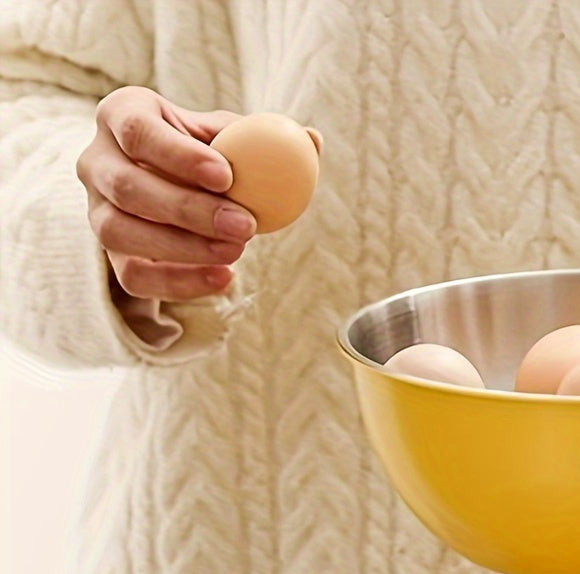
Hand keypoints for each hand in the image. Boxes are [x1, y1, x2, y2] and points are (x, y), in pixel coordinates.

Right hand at [76, 87, 253, 301]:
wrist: (185, 189)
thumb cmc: (212, 154)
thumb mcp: (234, 136)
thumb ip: (268, 138)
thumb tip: (312, 141)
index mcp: (122, 114)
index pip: (137, 132)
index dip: (179, 156)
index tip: (227, 177)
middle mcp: (96, 160)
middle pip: (128, 187)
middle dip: (188, 209)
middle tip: (245, 224)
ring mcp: (97, 210)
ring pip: (120, 233)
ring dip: (183, 248)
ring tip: (237, 251)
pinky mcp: (112, 255)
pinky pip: (134, 278)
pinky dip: (180, 283)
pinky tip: (225, 279)